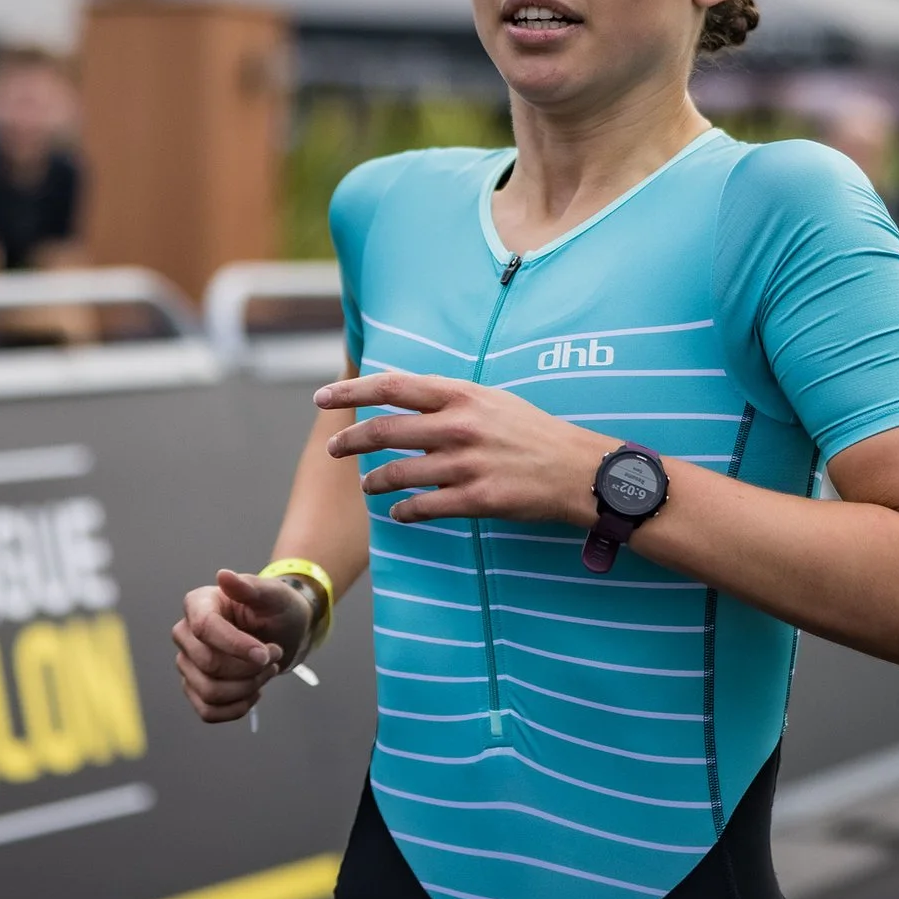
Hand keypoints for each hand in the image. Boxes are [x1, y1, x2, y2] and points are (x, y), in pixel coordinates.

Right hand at [172, 569, 312, 722]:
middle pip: (209, 664)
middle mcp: (185, 634)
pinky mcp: (195, 689)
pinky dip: (237, 708)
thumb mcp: (274, 594)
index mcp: (199, 604)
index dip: (236, 646)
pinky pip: (208, 711)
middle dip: (250, 668)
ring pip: (209, 692)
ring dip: (247, 688)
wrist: (283, 632)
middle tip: (274, 655)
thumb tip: (224, 576)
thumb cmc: (277, 608)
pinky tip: (254, 691)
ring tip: (267, 671)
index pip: (205, 628)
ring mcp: (187, 663)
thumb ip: (251, 587)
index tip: (266, 654)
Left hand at [317, 371, 603, 527]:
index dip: (352, 390)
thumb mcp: (491, 400)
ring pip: (397, 473)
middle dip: (349, 440)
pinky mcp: (475, 498)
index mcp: (461, 395)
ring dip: (375, 481)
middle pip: (384, 430)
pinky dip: (404, 511)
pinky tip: (399, 512)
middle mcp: (458, 425)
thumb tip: (405, 398)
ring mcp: (465, 464)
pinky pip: (423, 507)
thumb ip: (448, 399)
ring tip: (368, 486)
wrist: (576, 468)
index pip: (392, 386)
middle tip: (333, 448)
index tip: (323, 397)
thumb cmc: (532, 432)